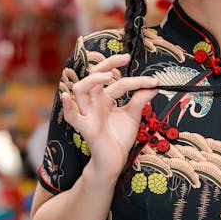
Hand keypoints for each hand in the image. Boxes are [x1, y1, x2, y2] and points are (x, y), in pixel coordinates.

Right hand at [61, 53, 157, 182]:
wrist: (115, 161)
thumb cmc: (119, 138)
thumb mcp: (133, 116)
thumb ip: (140, 100)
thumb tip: (153, 86)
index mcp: (105, 98)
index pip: (119, 82)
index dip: (137, 80)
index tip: (154, 81)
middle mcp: (95, 102)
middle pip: (94, 75)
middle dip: (108, 64)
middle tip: (125, 58)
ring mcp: (89, 114)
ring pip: (81, 90)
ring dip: (93, 80)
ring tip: (109, 76)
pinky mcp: (86, 128)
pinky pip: (71, 116)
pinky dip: (67, 106)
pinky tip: (67, 96)